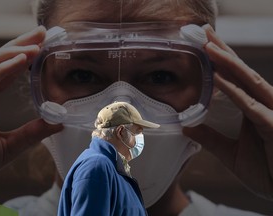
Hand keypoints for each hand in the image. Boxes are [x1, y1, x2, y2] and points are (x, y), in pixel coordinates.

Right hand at [0, 26, 62, 178]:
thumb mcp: (9, 146)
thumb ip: (32, 132)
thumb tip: (58, 122)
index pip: (4, 71)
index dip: (21, 58)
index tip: (41, 47)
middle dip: (19, 44)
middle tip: (42, 33)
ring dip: (13, 51)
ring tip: (38, 44)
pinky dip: (2, 68)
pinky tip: (22, 60)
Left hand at [183, 24, 272, 199]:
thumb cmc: (265, 171)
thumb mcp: (229, 153)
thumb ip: (209, 138)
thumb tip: (186, 126)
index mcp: (252, 107)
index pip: (234, 77)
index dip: (219, 59)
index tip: (203, 43)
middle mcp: (263, 103)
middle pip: (240, 72)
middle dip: (221, 50)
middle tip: (203, 32)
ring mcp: (270, 112)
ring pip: (248, 81)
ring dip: (227, 63)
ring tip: (208, 46)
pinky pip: (250, 105)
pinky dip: (234, 91)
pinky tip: (218, 77)